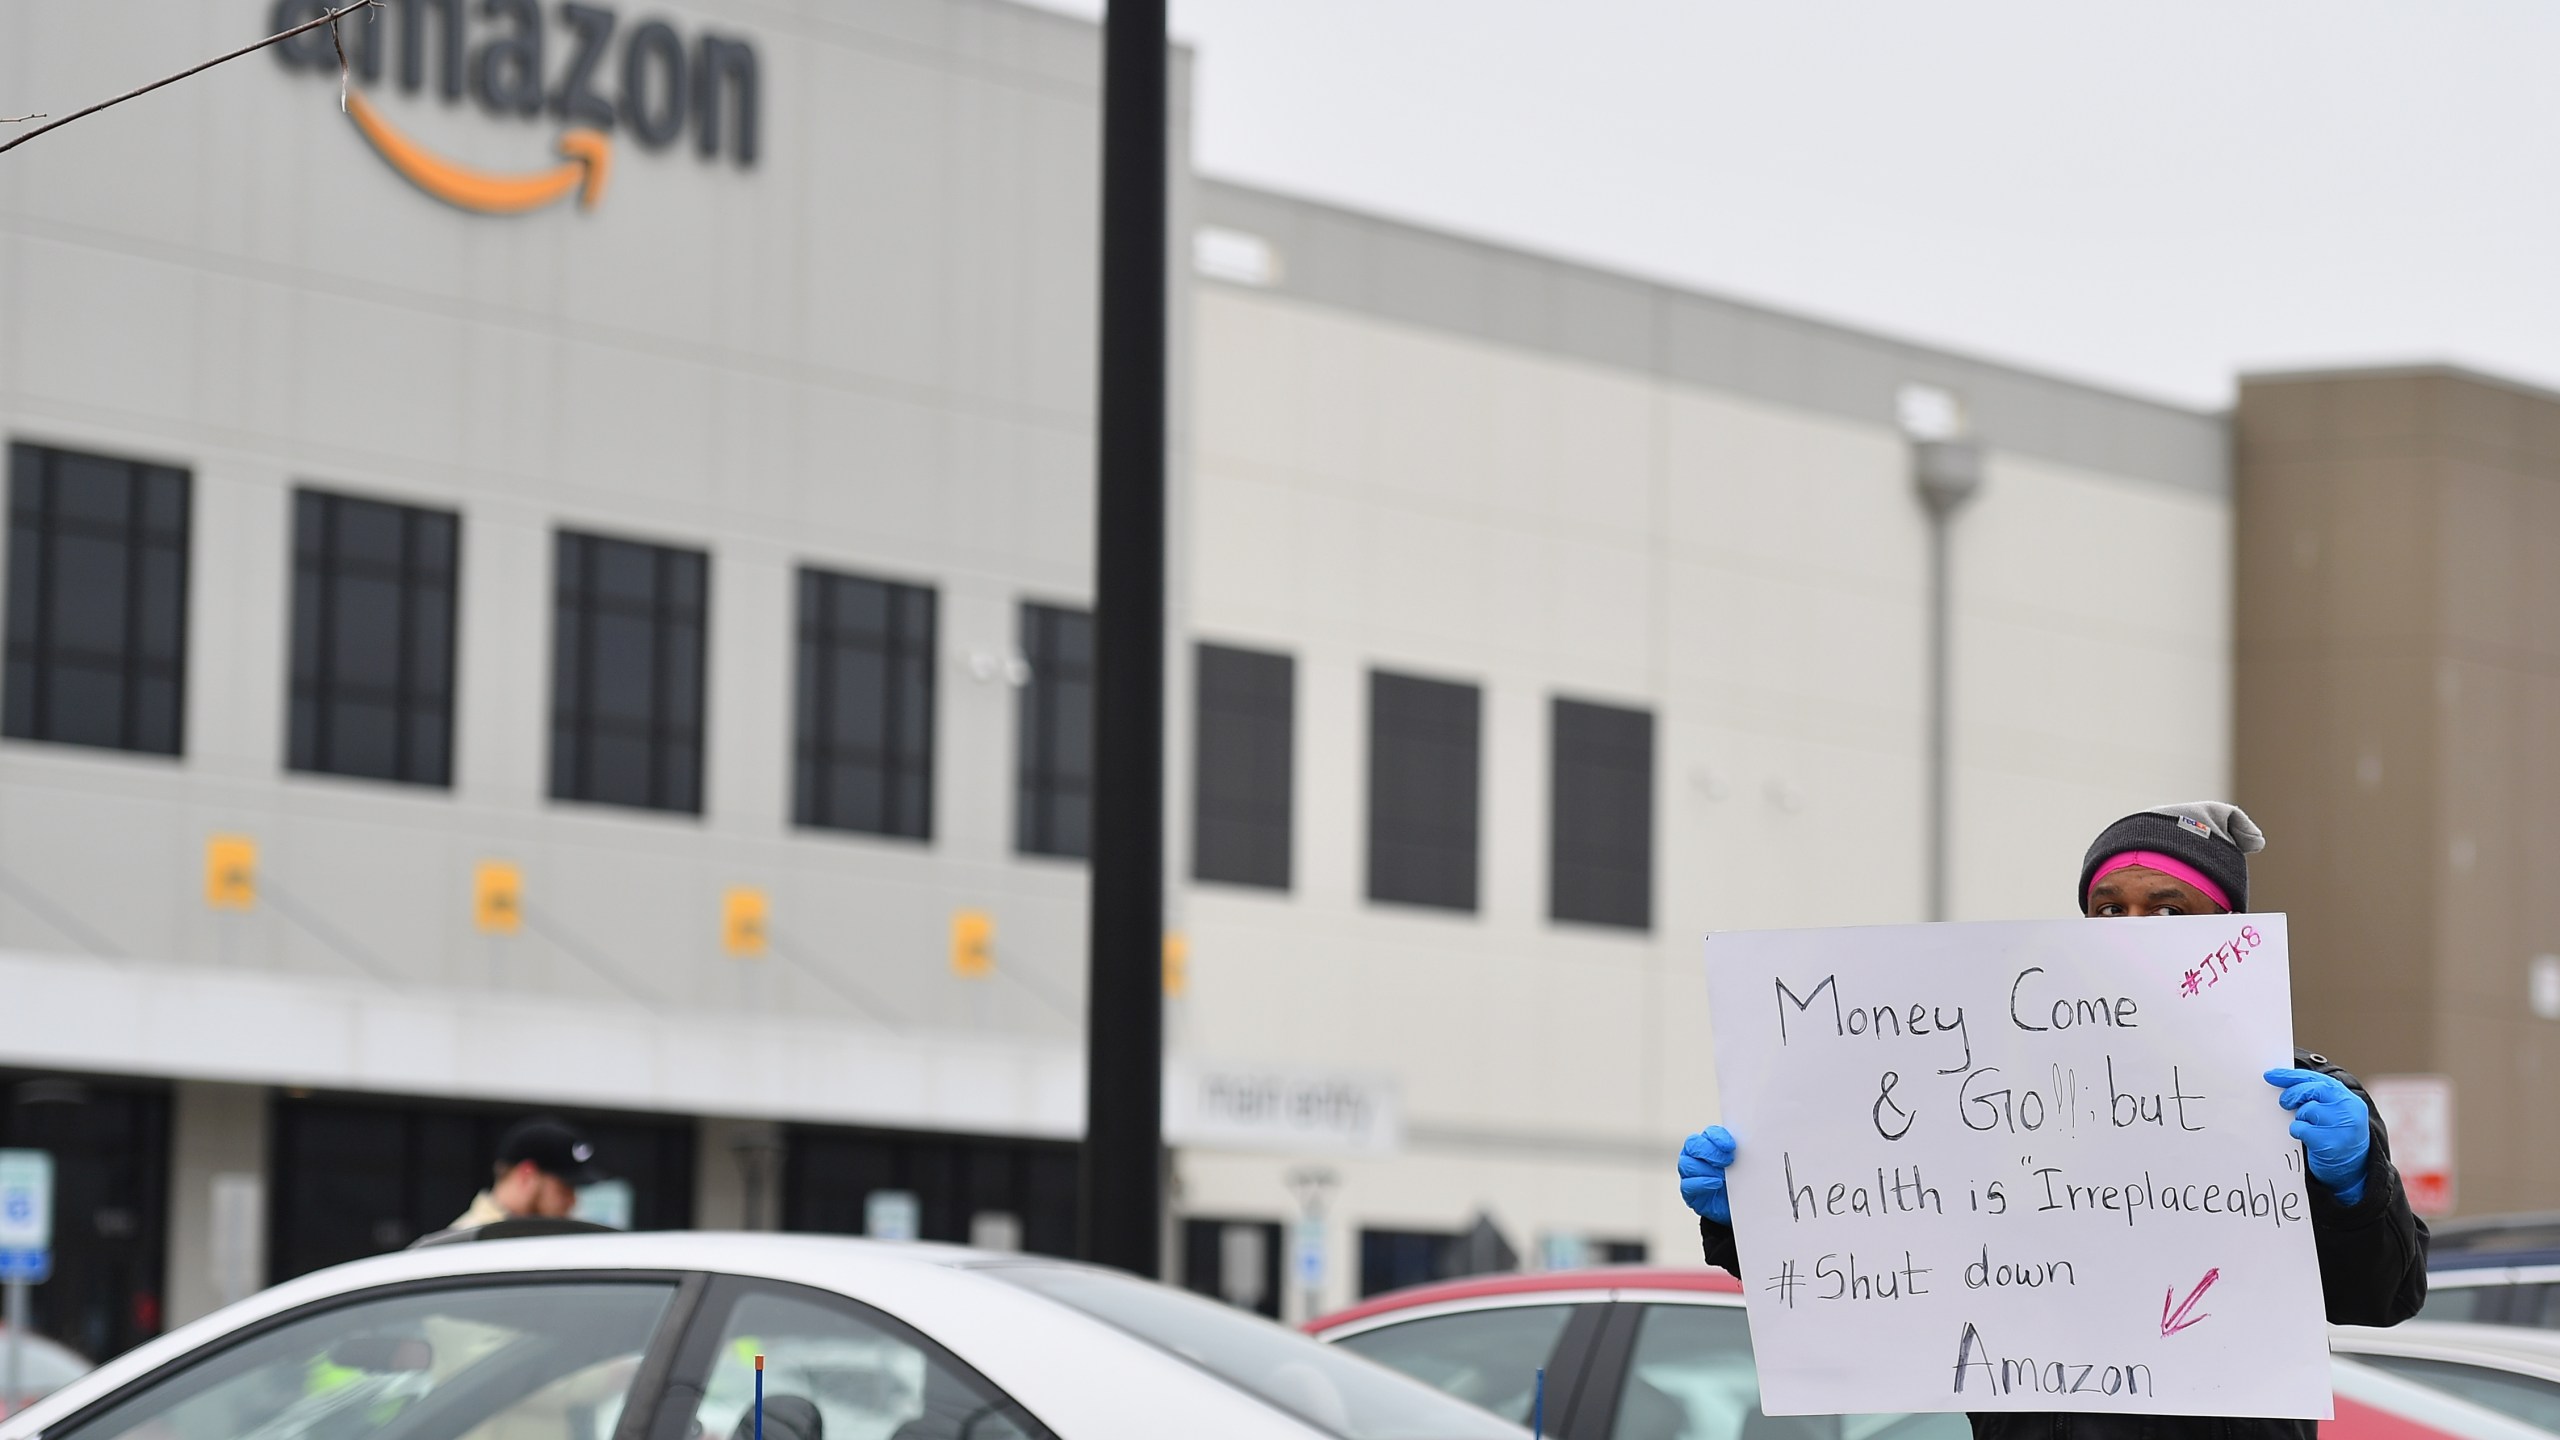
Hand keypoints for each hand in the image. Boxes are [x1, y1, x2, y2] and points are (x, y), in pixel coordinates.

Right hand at [1678, 1126, 1737, 1223]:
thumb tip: (1753, 1146)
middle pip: (1693, 1144)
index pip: (1709, 1133)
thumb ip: (1743, 1154)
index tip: (1731, 1146)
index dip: (1718, 1137)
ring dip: (1706, 1169)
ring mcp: (1690, 1172)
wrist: (1739, 1206)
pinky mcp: (1689, 1191)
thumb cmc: (1741, 1181)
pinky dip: (1702, 1183)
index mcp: (1710, 1143)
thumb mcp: (1745, 1165)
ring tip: (1723, 1177)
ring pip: (1688, 1164)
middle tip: (1728, 1161)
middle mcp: (1696, 1155)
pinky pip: (1688, 1184)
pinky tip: (1716, 1184)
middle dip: (1711, 1151)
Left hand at [2264, 1068, 2370, 1204]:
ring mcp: (2341, 1126)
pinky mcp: (2330, 1143)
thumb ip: (2318, 1096)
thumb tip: (2282, 1081)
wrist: (2353, 1170)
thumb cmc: (2336, 1135)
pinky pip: (2301, 1128)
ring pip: (2306, 1110)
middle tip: (2284, 1102)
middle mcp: (2349, 1110)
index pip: (2317, 1079)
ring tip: (2310, 1127)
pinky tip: (2308, 1139)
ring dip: (2299, 1118)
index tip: (2270, 1075)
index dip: (2292, 1076)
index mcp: (2348, 1099)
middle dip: (2292, 1093)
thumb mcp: (2334, 1112)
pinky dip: (2298, 1131)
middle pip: (2311, 1089)